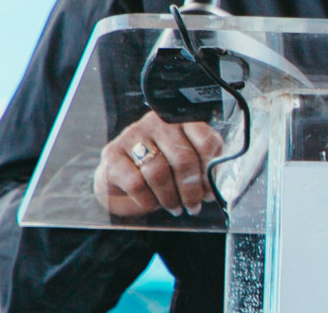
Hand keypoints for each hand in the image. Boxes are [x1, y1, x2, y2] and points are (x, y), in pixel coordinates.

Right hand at [93, 111, 224, 216]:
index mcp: (182, 119)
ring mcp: (134, 135)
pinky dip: (147, 199)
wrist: (120, 175)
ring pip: (159, 171)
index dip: (210, 172)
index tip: (210, 192)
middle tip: (193, 207)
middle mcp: (158, 121)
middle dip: (191, 190)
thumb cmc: (162, 167)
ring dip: (170, 197)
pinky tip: (152, 203)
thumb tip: (214, 189)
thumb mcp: (186, 161)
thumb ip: (203, 167)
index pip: (205, 142)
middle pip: (183, 159)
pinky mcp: (113, 153)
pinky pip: (135, 182)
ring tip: (175, 207)